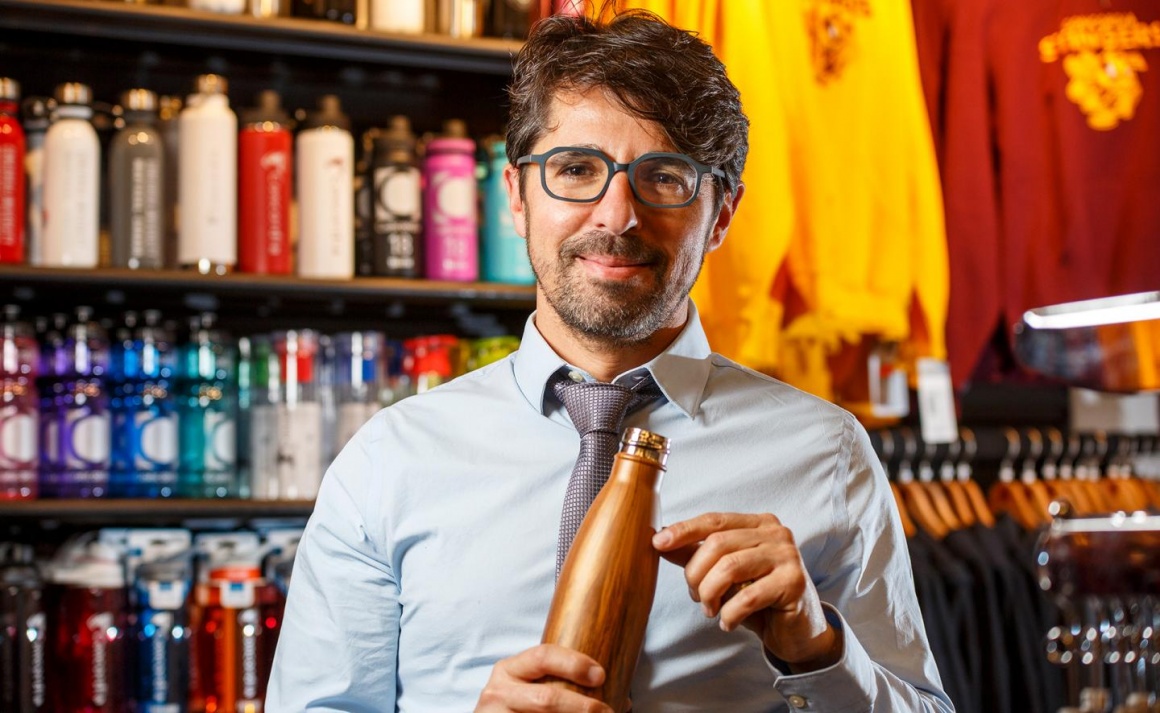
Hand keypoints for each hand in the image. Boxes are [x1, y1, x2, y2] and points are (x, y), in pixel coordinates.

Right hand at [475, 643, 614, 711]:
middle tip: (607, 711)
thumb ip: (558, 682)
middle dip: (583, 706)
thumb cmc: (518, 704)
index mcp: (508, 670)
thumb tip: (621, 698)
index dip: (574, 664)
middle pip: (547, 698)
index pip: (543, 656)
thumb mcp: (526, 685)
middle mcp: (498, 693)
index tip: (601, 675)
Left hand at [652, 512, 840, 671]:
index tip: (658, 542)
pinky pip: (749, 596)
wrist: (797, 631)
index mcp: (757, 523)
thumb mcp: (724, 573)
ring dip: (711, 593)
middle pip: (718, 543)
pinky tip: (728, 622)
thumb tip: (660, 538)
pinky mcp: (794, 582)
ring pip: (730, 567)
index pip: (714, 521)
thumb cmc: (759, 598)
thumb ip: (696, 554)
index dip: (684, 530)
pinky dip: (730, 613)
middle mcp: (775, 533)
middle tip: (696, 596)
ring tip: (710, 610)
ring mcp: (787, 555)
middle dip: (696, 573)